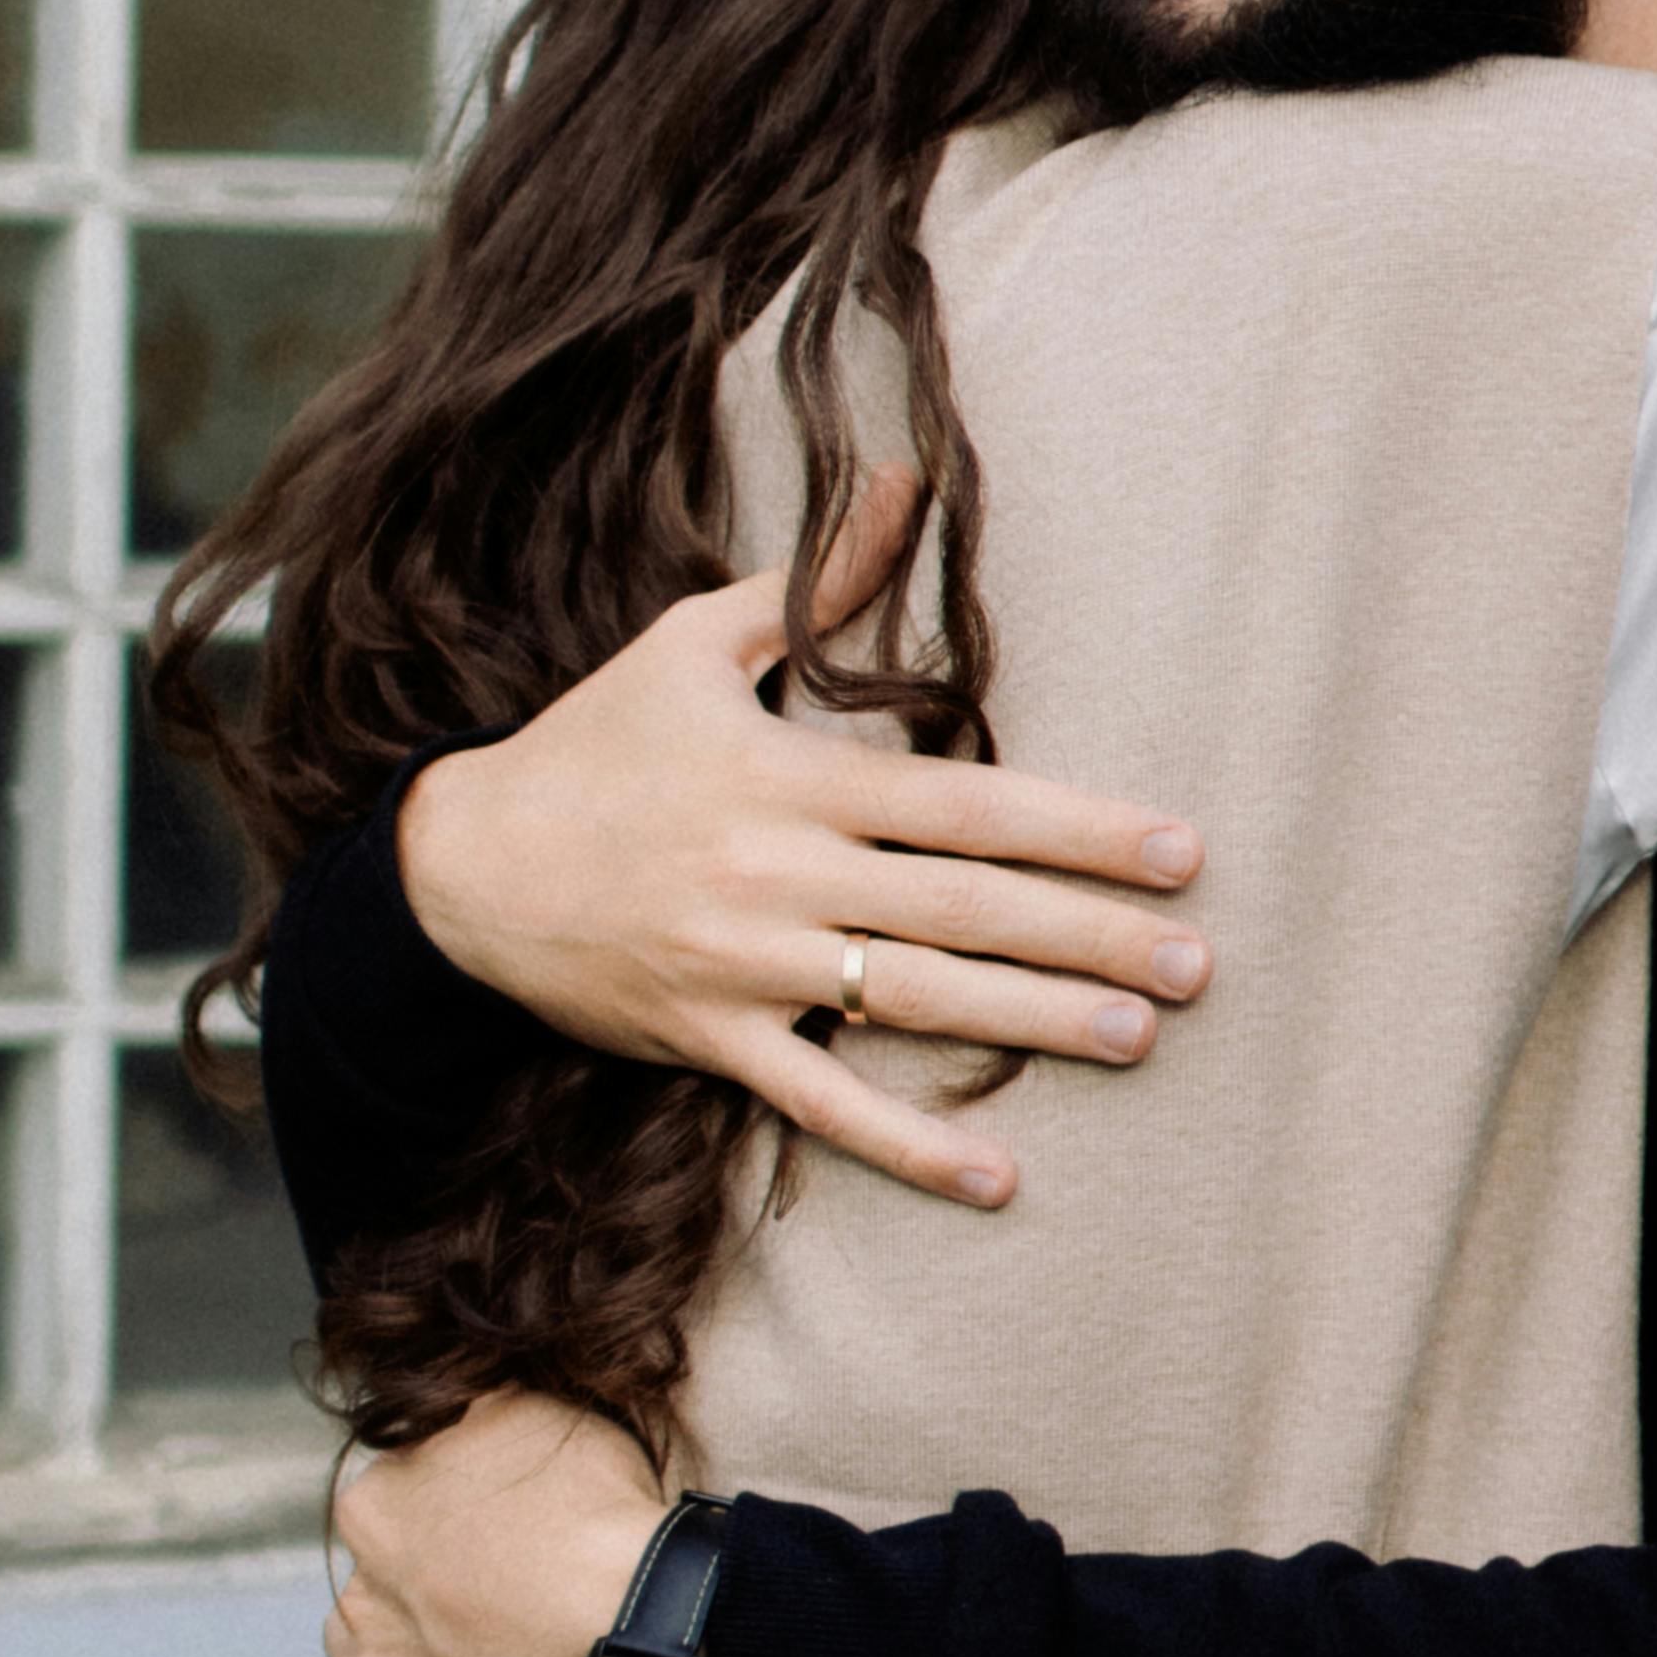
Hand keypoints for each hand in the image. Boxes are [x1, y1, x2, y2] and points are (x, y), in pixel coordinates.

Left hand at [307, 1392, 665, 1656]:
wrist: (635, 1635)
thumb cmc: (597, 1519)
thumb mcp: (537, 1414)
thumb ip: (470, 1414)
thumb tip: (454, 1411)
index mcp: (376, 1504)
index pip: (391, 1499)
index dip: (446, 1512)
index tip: (494, 1532)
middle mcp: (357, 1586)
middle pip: (375, 1576)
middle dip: (419, 1581)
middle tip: (492, 1594)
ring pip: (356, 1646)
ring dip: (395, 1646)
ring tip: (468, 1654)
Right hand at [396, 473, 1209, 1212]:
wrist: (460, 868)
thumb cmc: (591, 742)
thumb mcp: (692, 643)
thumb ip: (816, 581)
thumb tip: (907, 479)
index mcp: (790, 779)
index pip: (965, 806)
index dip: (1078, 830)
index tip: (1176, 849)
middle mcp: (781, 877)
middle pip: (966, 910)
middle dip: (1090, 939)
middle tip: (1196, 964)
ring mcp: (748, 967)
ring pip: (917, 1003)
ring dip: (1035, 1028)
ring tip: (1140, 1041)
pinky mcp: (713, 1039)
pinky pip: (823, 1102)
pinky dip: (909, 1145)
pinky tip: (999, 1177)